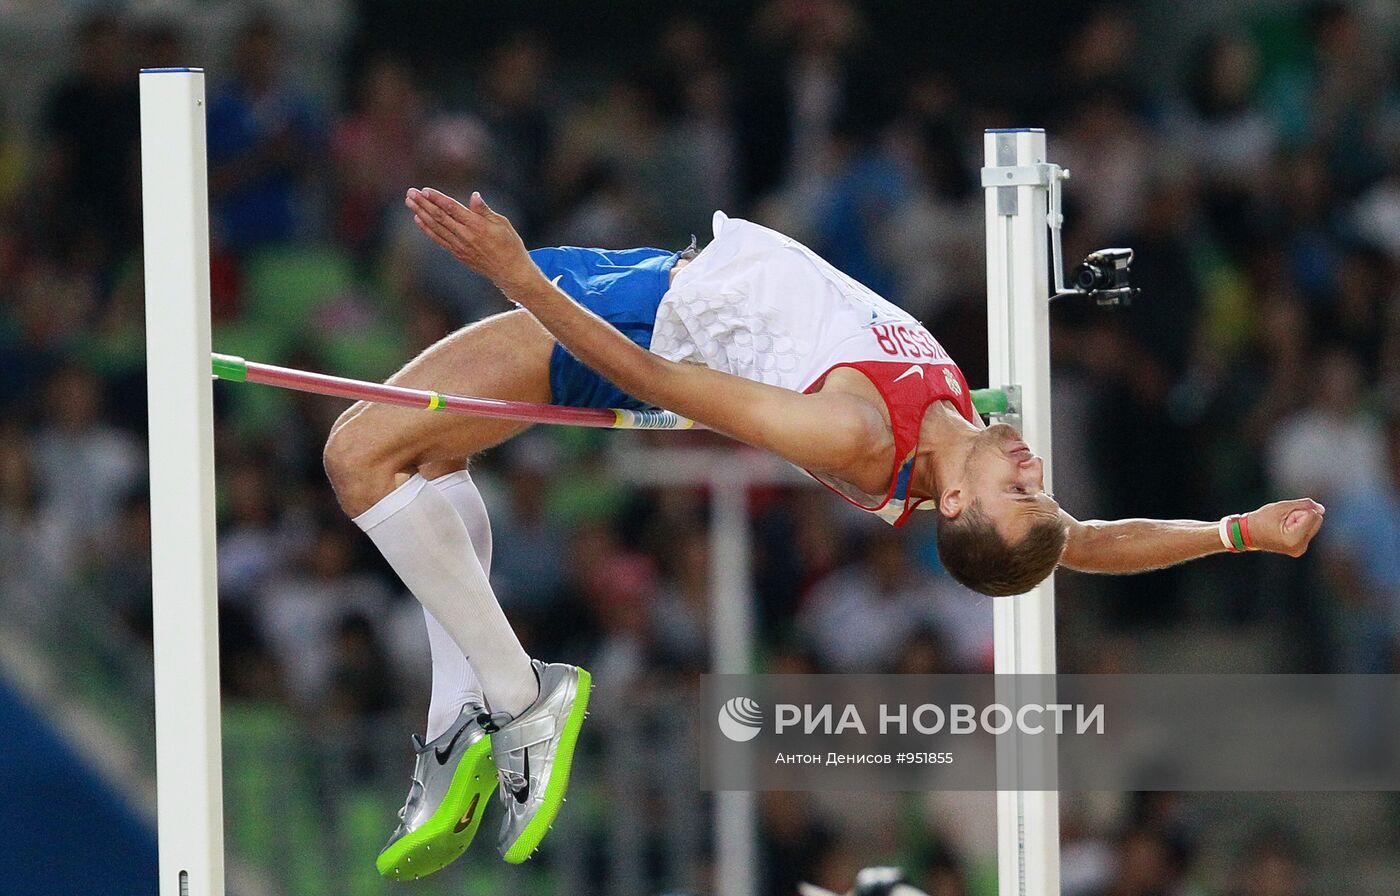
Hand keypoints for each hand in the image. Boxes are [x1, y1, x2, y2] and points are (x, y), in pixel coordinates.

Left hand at [404, 187, 536, 291]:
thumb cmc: (510, 245)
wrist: (510, 273)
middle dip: (423, 203)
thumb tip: (474, 196)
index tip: (425, 190)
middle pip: (439, 217)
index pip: (452, 208)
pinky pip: (439, 239)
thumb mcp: (502, 224)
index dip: (437, 198)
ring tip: (409, 202)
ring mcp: (459, 246)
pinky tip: (418, 219)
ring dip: (421, 213)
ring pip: (436, 227)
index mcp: (477, 226)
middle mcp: (465, 236)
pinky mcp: (458, 254)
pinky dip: (427, 229)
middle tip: (410, 192)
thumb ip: (484, 210)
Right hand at [1246, 498, 1325, 556]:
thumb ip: (1304, 505)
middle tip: (1283, 521)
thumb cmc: (1262, 519)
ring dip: (1302, 521)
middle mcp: (1300, 547)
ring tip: (1283, 525)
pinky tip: (1286, 529)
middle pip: (1317, 520)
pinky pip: (1309, 530)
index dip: (1298, 511)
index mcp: (1295, 539)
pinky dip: (1300, 526)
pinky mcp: (1300, 548)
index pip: (1313, 514)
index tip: (1283, 518)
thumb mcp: (1282, 507)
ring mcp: (1300, 549)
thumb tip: (1322, 509)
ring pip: (1314, 524)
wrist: (1248, 534)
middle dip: (1303, 516)